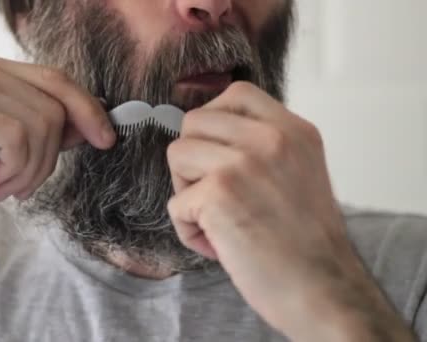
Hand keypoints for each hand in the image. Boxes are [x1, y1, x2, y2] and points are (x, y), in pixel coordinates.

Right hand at [0, 54, 114, 236]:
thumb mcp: (19, 154)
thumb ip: (53, 131)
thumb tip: (94, 122)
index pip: (57, 80)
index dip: (88, 109)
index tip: (107, 138)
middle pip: (55, 105)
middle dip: (50, 155)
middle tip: (22, 183)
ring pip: (42, 123)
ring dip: (31, 168)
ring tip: (4, 183)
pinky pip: (18, 137)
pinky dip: (15, 169)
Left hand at [166, 82, 411, 340]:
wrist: (323, 289)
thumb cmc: (306, 243)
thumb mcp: (299, 172)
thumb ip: (263, 147)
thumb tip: (210, 138)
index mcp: (294, 130)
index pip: (236, 93)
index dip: (213, 120)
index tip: (215, 151)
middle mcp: (270, 139)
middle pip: (194, 121)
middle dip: (192, 158)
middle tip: (213, 192)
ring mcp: (243, 163)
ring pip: (177, 154)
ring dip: (186, 190)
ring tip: (214, 217)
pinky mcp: (219, 194)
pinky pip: (176, 203)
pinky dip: (188, 228)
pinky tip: (216, 245)